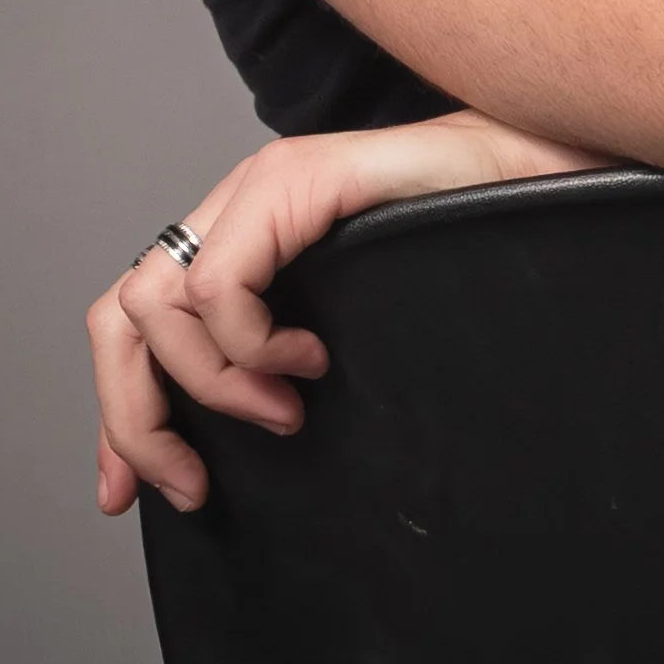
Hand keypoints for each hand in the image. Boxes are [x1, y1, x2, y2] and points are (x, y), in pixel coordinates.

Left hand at [87, 108, 606, 514]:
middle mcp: (238, 202)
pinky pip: (220, 287)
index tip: (129, 493)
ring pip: (152, 303)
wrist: (545, 170)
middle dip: (134, 415)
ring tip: (281, 407)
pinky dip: (248, 348)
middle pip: (118, 314)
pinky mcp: (298, 179)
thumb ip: (290, 358)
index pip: (134, 319)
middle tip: (187, 482)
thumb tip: (244, 439)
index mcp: (244, 233)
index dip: (121, 411)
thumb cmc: (472, 242)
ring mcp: (263, 185)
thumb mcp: (354, 320)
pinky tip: (308, 360)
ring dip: (208, 385)